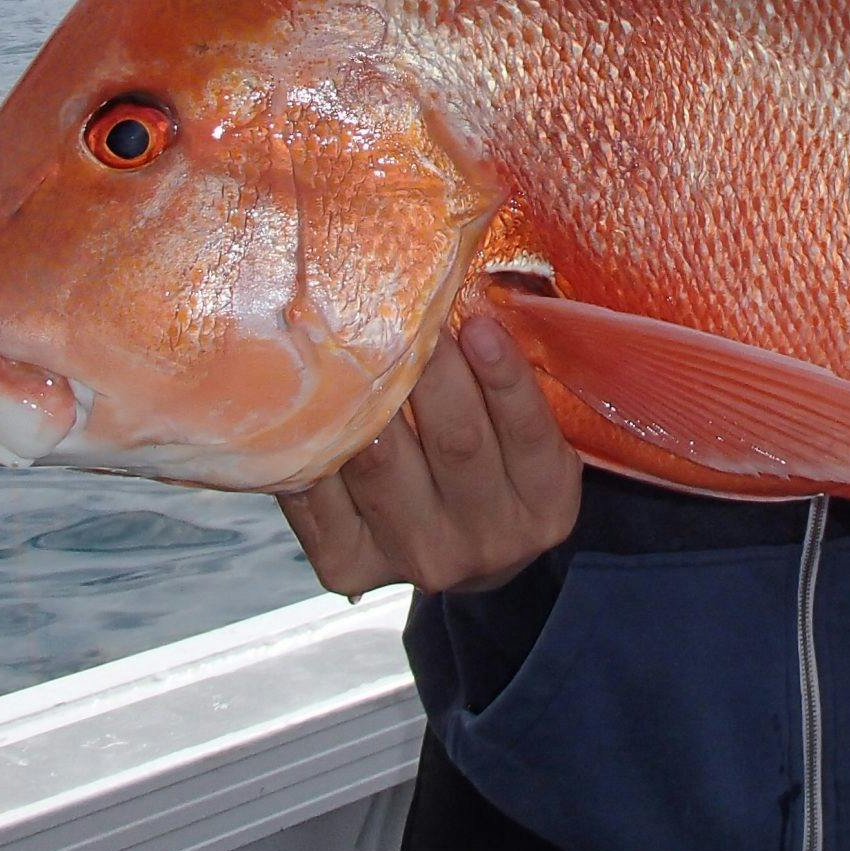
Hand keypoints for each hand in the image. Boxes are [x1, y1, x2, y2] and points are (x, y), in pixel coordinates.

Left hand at [279, 315, 581, 596]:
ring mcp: (418, 559)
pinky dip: (312, 444)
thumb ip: (508, 375)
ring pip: (382, 467)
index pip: (529, 435)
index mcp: (545, 504)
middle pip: (455, 444)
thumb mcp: (526, 430)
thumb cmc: (492, 458)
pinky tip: (304, 398)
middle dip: (430, 371)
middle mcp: (489, 542)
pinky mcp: (350, 567)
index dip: (504, 377)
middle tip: (406, 308)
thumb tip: (473, 283)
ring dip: (364, 397)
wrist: (457, 548)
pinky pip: (321, 499)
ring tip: (348, 336)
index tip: (480, 321)